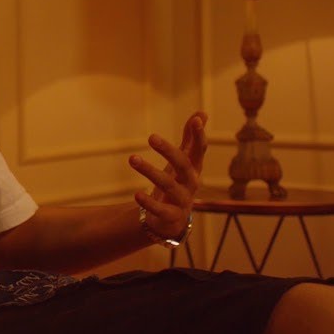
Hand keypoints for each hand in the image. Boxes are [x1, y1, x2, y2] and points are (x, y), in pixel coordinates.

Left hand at [128, 111, 207, 238]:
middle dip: (169, 151)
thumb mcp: (183, 161)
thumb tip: (201, 113)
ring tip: (132, 158)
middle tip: (151, 137)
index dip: (199, 135)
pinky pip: (161, 210)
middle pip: (183, 165)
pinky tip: (137, 194)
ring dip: (150, 171)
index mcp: (194, 168)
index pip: (199, 149)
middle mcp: (191, 183)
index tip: (196, 120)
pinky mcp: (171, 217)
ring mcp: (183, 201)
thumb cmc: (178, 183)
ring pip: (169, 185)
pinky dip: (149, 203)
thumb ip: (190, 139)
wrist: (173, 221)